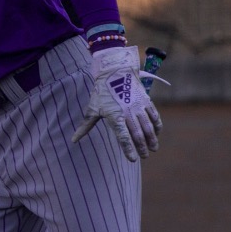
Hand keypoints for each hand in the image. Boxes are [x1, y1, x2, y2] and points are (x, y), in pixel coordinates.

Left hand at [70, 46, 161, 161]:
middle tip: (145, 156)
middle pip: (138, 134)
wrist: (115, 72)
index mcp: (115, 116)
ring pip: (148, 126)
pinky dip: (157, 125)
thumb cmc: (101, 92)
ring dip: (152, 139)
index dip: (128, 148)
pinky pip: (154, 116)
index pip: (123, 136)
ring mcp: (139, 107)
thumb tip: (73, 140)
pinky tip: (157, 133)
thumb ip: (85, 126)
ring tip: (154, 149)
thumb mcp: (92, 109)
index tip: (133, 159)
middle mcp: (128, 113)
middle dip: (142, 147)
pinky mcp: (146, 101)